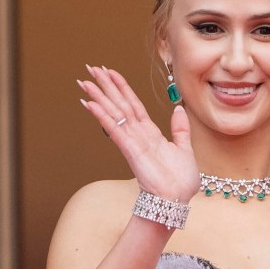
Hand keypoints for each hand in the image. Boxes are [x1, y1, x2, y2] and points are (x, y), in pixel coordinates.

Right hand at [78, 64, 196, 205]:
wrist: (176, 200)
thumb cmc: (180, 181)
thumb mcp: (185, 149)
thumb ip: (180, 129)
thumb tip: (178, 109)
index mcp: (150, 133)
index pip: (134, 104)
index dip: (123, 87)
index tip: (111, 73)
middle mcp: (138, 135)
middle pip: (119, 104)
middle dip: (106, 86)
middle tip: (91, 69)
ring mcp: (132, 141)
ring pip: (114, 113)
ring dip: (99, 96)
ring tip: (85, 81)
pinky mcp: (129, 150)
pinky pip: (114, 129)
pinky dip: (102, 116)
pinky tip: (90, 104)